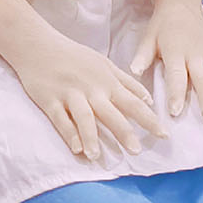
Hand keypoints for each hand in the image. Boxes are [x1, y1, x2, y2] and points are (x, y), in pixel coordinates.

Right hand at [16, 33, 166, 160]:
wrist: (39, 45)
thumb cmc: (75, 56)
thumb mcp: (104, 64)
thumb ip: (126, 82)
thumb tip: (148, 99)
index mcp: (107, 81)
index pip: (133, 102)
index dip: (149, 118)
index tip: (164, 134)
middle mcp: (92, 89)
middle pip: (112, 112)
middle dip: (125, 132)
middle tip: (137, 151)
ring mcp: (70, 94)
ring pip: (84, 117)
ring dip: (92, 137)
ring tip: (98, 157)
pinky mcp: (49, 100)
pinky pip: (60, 119)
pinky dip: (68, 134)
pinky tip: (76, 148)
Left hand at [131, 0, 202, 120]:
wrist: (180, 5)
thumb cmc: (161, 27)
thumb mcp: (148, 39)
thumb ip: (142, 56)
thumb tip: (133, 71)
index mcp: (175, 51)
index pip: (176, 75)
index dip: (176, 94)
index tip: (175, 111)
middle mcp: (195, 52)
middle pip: (202, 78)